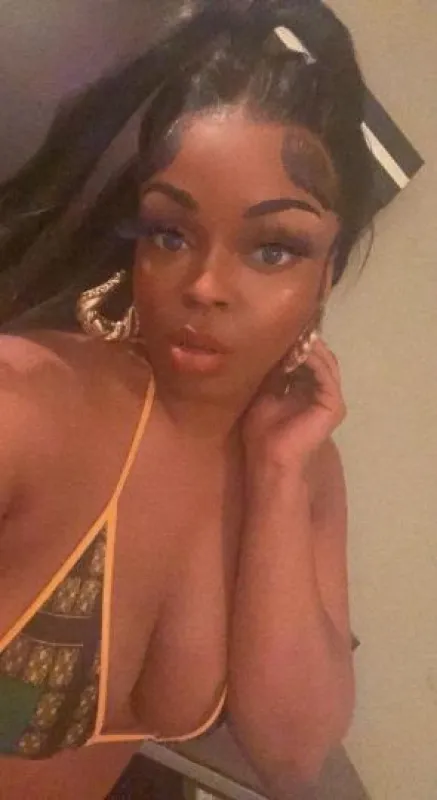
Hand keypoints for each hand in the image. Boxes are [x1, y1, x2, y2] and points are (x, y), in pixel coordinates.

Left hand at [243, 336, 346, 473]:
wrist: (269, 459)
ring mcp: (330, 398)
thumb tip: (271, 345)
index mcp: (306, 390)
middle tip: (289, 324)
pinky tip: (297, 350)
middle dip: (303, 340)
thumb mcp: (264, 393)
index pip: (306, 358)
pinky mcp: (333, 405)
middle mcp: (321, 392)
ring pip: (324, 362)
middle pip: (319, 357)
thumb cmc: (262, 433)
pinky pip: (325, 374)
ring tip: (293, 334)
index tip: (279, 326)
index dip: (294, 342)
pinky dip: (312, 360)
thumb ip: (273, 372)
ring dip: (308, 347)